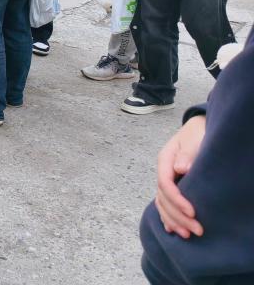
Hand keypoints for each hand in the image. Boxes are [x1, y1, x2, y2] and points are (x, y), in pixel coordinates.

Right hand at [154, 115, 205, 238]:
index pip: (165, 183)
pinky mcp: (173, 186)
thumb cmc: (198, 132)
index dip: (177, 200)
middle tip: (197, 230)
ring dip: (173, 220)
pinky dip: (168, 217)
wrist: (199, 128)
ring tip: (187, 235)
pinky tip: (173, 229)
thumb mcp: (194, 138)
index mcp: (165, 159)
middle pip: (163, 197)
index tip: (192, 212)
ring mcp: (167, 179)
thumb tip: (180, 168)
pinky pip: (164, 203)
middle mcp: (163, 171)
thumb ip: (187, 152)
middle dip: (178, 216)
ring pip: (162, 203)